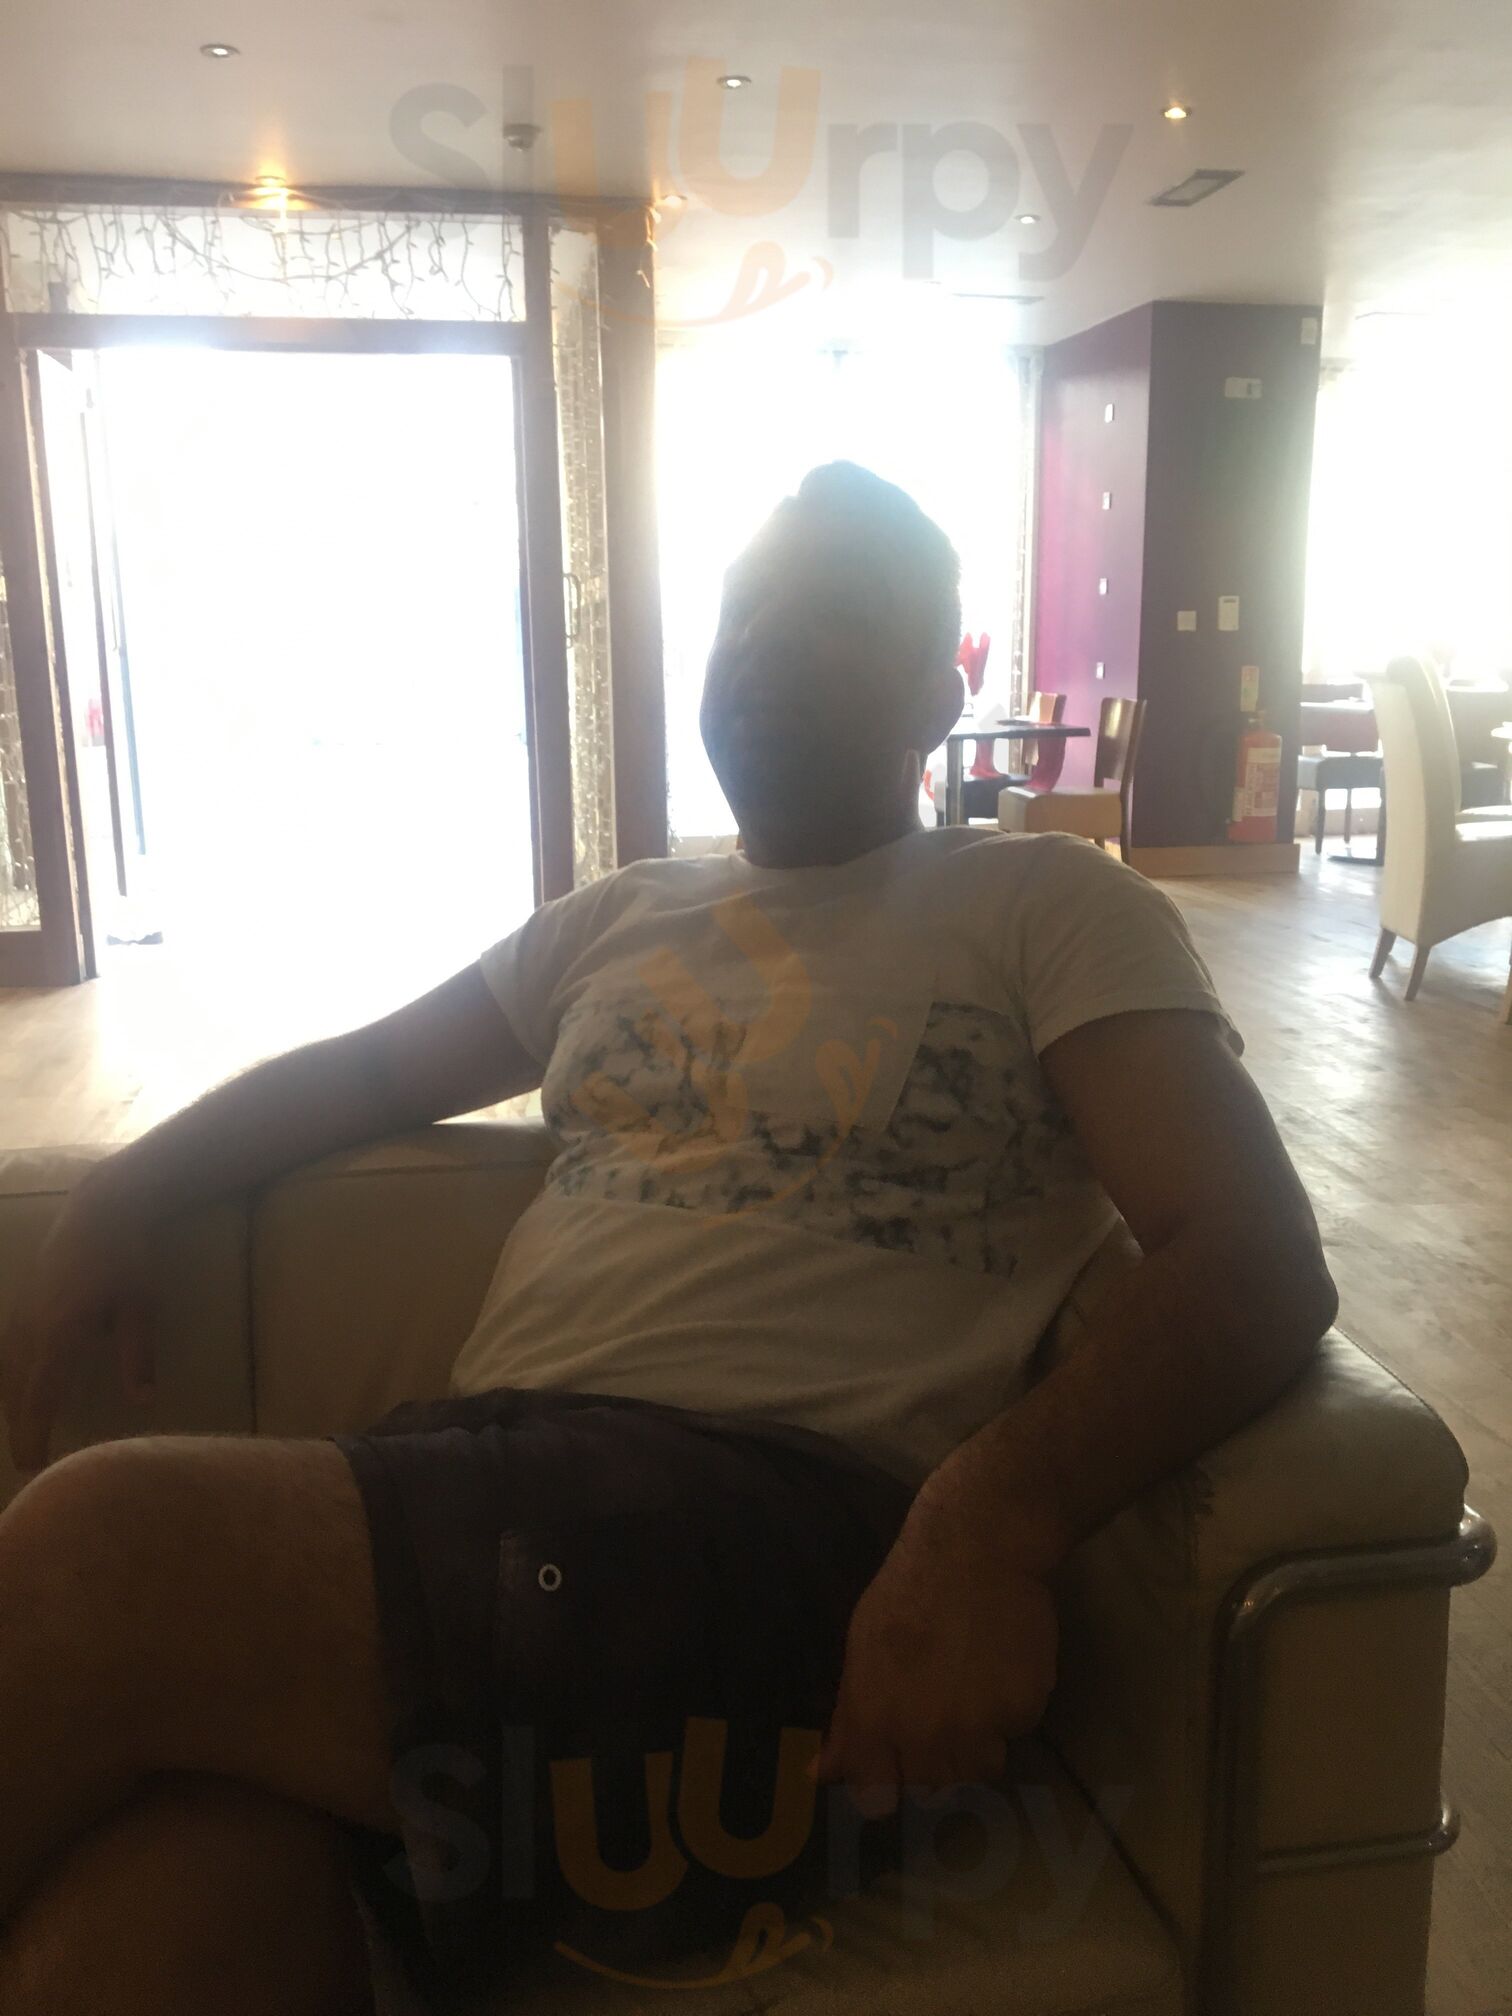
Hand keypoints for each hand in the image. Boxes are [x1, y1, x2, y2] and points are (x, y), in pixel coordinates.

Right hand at [1, 1189, 156, 1473]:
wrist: (101, 1204)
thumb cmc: (128, 1253)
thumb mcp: (141, 1304)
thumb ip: (138, 1354)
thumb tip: (143, 1401)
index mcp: (60, 1327)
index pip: (41, 1392)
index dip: (33, 1431)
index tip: (32, 1463)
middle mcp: (32, 1322)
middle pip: (18, 1387)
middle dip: (21, 1425)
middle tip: (28, 1462)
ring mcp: (22, 1308)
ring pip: (8, 1369)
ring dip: (14, 1402)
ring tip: (24, 1435)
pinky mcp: (22, 1300)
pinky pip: (8, 1349)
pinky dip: (11, 1376)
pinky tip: (16, 1392)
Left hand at [815, 1523, 1057, 1816]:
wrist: (976, 1547)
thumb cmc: (908, 1589)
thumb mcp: (861, 1646)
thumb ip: (847, 1716)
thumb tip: (819, 1773)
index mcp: (876, 1718)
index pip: (876, 1798)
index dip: (886, 1785)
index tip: (896, 1765)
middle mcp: (925, 1733)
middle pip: (935, 1786)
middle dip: (937, 1756)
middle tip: (943, 1709)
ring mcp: (978, 1725)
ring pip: (980, 1768)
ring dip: (979, 1741)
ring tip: (975, 1689)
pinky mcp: (1022, 1709)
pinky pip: (1017, 1732)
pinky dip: (1012, 1710)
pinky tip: (1003, 1667)